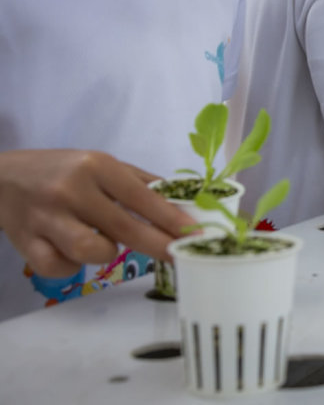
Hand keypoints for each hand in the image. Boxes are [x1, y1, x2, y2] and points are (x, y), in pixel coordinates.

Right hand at [0, 150, 194, 277]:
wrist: (0, 177)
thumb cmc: (60, 170)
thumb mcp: (100, 165)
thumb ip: (139, 182)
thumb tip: (182, 203)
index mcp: (96, 166)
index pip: (142, 197)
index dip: (171, 219)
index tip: (195, 234)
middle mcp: (72, 190)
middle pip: (123, 227)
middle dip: (157, 245)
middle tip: (180, 256)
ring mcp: (47, 217)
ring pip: (90, 251)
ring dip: (105, 252)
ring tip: (100, 240)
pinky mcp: (26, 242)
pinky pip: (60, 268)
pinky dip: (72, 266)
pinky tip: (69, 250)